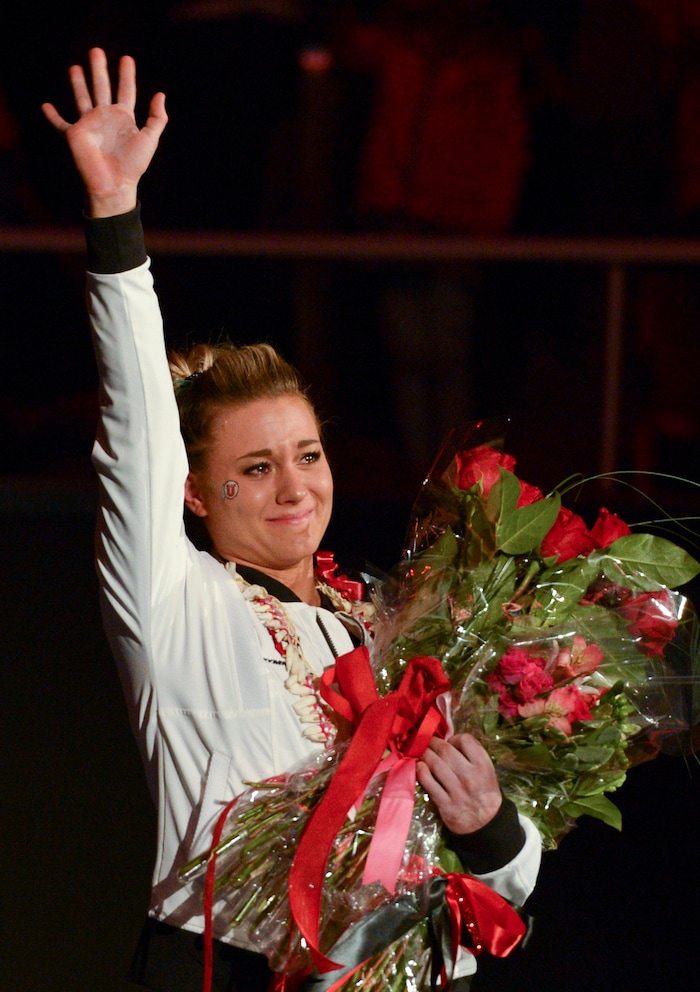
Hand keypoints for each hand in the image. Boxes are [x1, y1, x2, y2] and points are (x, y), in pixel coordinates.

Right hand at [42, 48, 166, 216]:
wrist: (114, 184)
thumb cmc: (133, 165)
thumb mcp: (150, 139)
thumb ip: (156, 118)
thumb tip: (160, 94)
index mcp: (123, 118)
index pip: (125, 90)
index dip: (127, 75)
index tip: (127, 58)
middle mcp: (105, 117)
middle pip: (101, 87)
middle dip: (99, 70)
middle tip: (96, 51)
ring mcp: (89, 124)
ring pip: (82, 98)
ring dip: (78, 83)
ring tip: (74, 66)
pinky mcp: (74, 134)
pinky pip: (60, 124)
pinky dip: (52, 116)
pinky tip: (45, 106)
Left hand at [416, 733, 501, 835]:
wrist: (486, 824)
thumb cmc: (484, 792)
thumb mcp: (487, 771)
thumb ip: (472, 755)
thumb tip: (448, 740)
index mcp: (483, 766)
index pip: (465, 740)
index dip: (454, 738)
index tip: (450, 742)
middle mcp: (470, 776)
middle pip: (445, 750)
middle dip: (432, 742)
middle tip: (426, 741)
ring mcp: (456, 790)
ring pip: (434, 764)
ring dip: (424, 754)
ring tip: (421, 752)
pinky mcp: (445, 804)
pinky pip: (428, 782)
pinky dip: (421, 771)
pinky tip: (419, 767)